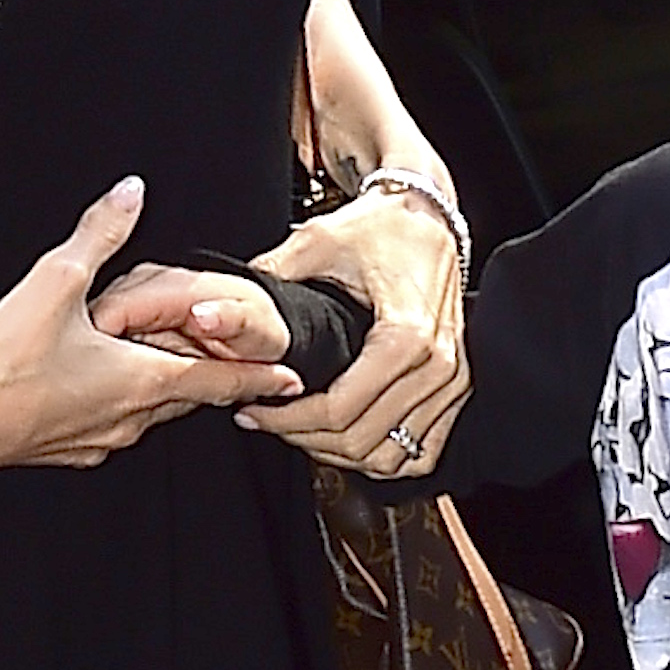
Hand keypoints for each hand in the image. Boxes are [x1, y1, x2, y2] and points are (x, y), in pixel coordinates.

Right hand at [0, 183, 303, 472]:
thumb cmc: (4, 359)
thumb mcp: (56, 282)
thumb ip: (98, 235)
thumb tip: (131, 190)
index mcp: (141, 379)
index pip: (219, 379)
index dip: (257, 377)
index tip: (291, 380)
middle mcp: (130, 418)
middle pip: (188, 398)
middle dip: (212, 379)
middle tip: (234, 364)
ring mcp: (99, 440)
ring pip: (150, 414)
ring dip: (164, 391)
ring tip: (167, 367)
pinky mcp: (68, 450)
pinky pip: (113, 427)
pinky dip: (123, 406)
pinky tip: (100, 389)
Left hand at [239, 184, 466, 479]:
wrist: (427, 213)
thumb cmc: (381, 226)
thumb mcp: (319, 242)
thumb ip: (270, 277)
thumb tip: (213, 310)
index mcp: (407, 334)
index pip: (341, 410)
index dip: (287, 420)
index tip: (253, 411)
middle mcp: (438, 365)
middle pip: (363, 440)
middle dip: (305, 438)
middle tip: (268, 421)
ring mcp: (452, 381)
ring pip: (391, 455)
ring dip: (341, 454)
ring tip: (301, 431)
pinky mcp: (456, 388)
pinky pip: (422, 452)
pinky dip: (383, 456)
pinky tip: (348, 440)